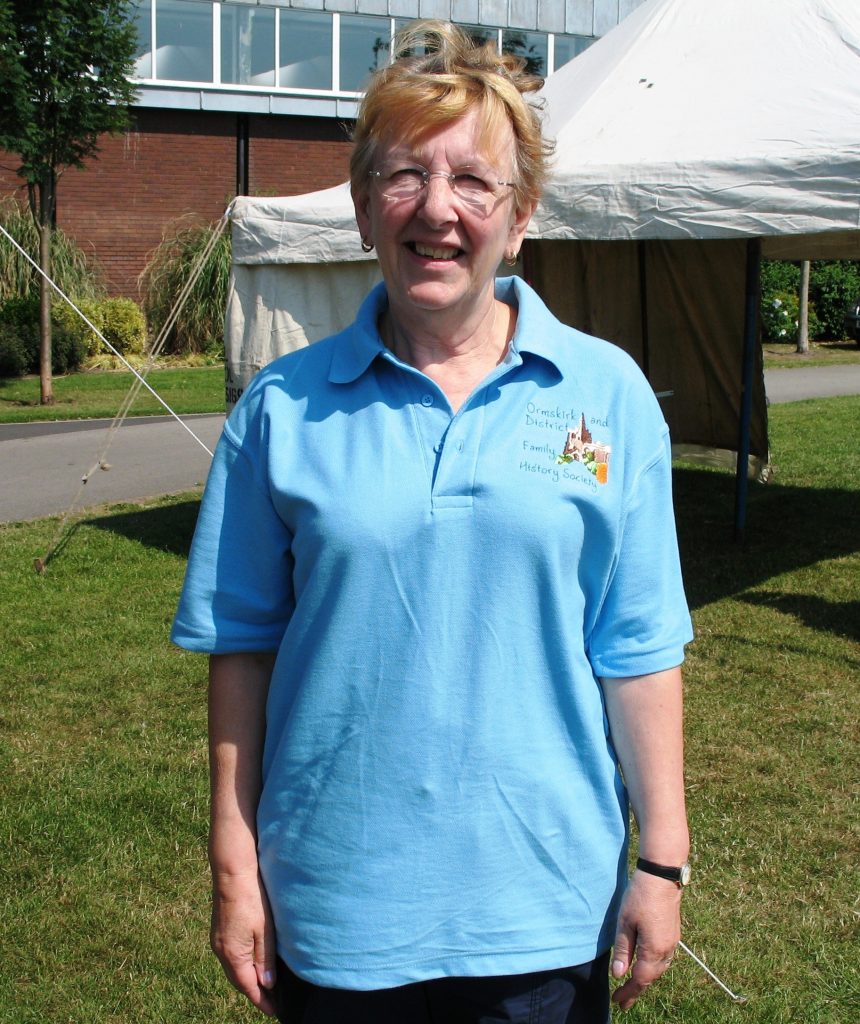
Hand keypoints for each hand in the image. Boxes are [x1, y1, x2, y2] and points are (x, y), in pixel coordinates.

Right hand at [211, 867, 278, 1016]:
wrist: (232, 874)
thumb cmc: (252, 900)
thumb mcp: (264, 931)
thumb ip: (265, 959)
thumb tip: (266, 984)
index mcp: (233, 955)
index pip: (248, 987)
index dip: (261, 1000)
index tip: (274, 1010)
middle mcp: (221, 952)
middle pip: (238, 981)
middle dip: (253, 992)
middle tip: (270, 1001)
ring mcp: (217, 941)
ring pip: (233, 969)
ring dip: (246, 978)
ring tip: (262, 984)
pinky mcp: (218, 932)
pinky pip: (229, 957)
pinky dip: (240, 965)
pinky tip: (250, 962)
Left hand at [610, 869, 681, 1010]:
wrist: (662, 876)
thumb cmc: (640, 896)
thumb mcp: (625, 922)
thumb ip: (622, 950)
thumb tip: (619, 975)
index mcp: (654, 949)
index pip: (640, 980)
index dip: (628, 992)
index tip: (617, 1001)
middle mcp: (667, 950)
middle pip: (651, 977)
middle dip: (637, 990)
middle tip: (623, 1001)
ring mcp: (673, 942)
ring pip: (659, 969)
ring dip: (646, 979)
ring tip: (633, 987)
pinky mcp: (674, 934)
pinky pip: (664, 959)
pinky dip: (653, 968)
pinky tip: (646, 966)